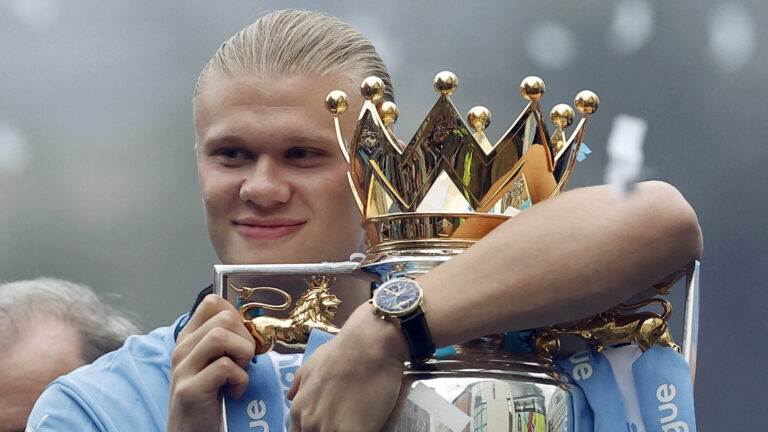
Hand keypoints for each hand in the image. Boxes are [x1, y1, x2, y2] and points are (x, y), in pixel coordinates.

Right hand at [168, 294, 255, 431]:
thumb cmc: (210, 399)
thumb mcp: (213, 363)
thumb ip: (226, 342)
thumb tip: (253, 325)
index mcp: (188, 339)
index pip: (212, 302)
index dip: (235, 315)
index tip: (241, 339)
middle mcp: (182, 349)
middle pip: (224, 317)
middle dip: (245, 337)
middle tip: (243, 362)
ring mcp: (183, 369)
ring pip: (221, 336)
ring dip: (242, 354)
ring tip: (238, 373)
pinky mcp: (190, 390)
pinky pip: (225, 367)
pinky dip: (240, 379)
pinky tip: (234, 392)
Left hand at [287, 303, 408, 430]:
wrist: (370, 343)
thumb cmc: (343, 350)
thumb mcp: (312, 363)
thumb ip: (300, 383)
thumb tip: (291, 397)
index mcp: (299, 409)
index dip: (315, 430)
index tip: (330, 423)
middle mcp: (309, 422)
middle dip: (332, 430)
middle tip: (345, 419)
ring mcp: (330, 429)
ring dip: (346, 430)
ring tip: (361, 418)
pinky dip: (370, 429)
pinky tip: (372, 422)